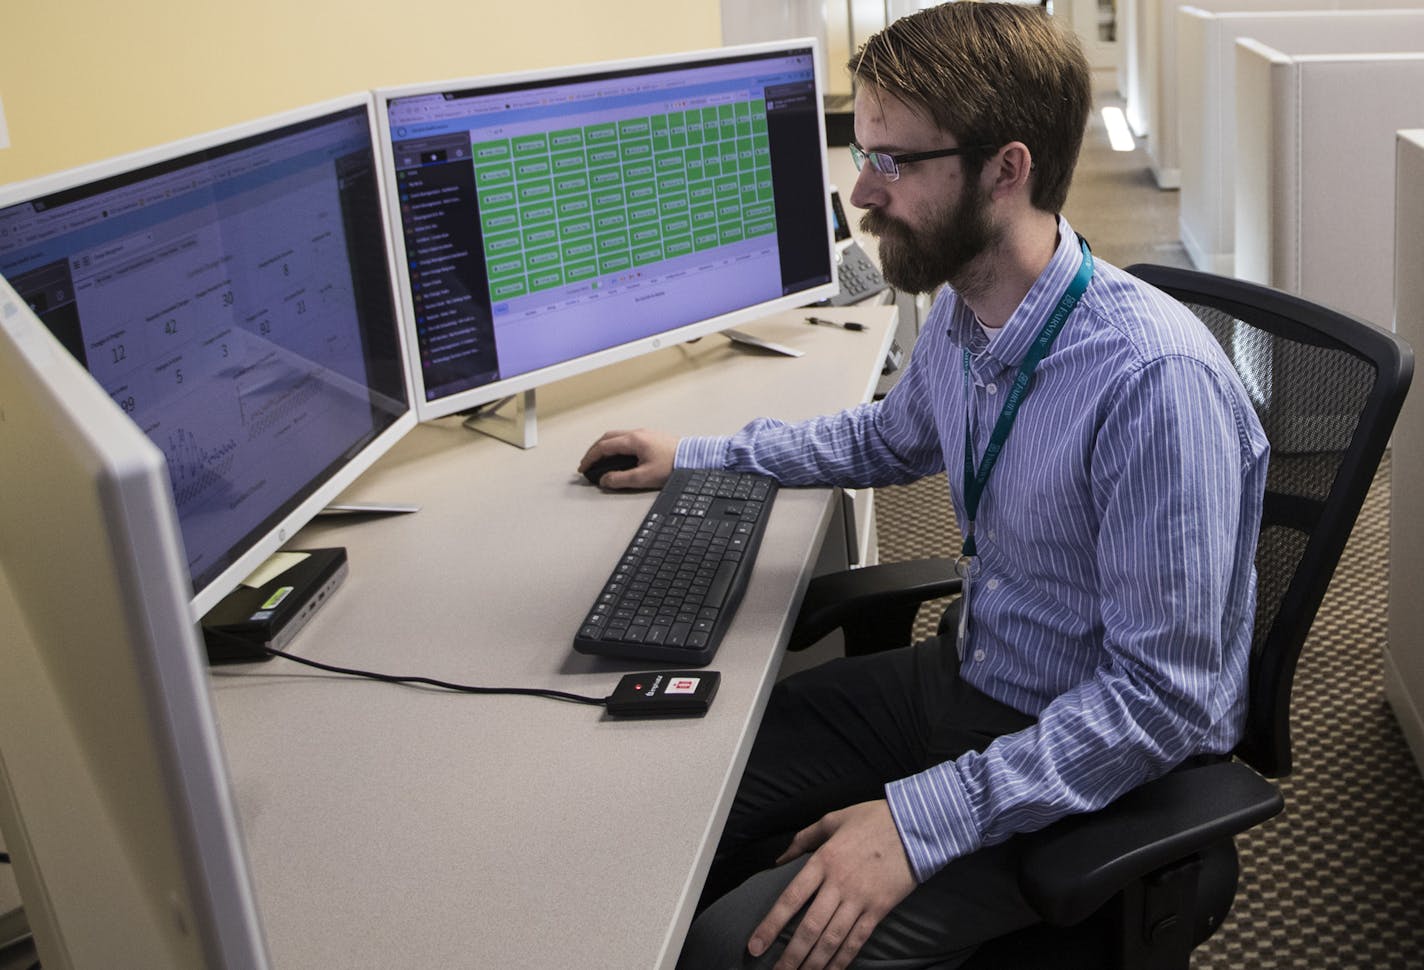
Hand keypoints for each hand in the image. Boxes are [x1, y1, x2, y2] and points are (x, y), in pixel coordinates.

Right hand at [578, 429, 678, 489]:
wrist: (695, 458)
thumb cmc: (673, 466)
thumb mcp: (643, 477)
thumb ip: (621, 479)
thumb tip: (605, 480)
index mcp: (633, 441)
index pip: (604, 447)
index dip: (590, 458)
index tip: (583, 468)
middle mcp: (637, 433)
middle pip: (608, 437)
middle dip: (594, 450)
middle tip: (588, 462)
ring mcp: (645, 433)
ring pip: (617, 436)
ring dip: (605, 446)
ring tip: (600, 459)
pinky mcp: (652, 438)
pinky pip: (627, 438)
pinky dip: (616, 446)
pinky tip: (619, 455)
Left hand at [749, 800, 915, 969]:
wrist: (916, 825)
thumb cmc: (873, 819)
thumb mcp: (833, 819)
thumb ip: (804, 838)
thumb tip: (779, 858)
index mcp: (823, 860)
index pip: (790, 899)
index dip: (770, 925)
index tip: (755, 945)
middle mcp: (838, 883)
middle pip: (809, 928)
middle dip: (790, 955)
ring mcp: (860, 899)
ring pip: (832, 939)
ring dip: (814, 963)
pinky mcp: (879, 909)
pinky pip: (857, 940)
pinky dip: (843, 960)